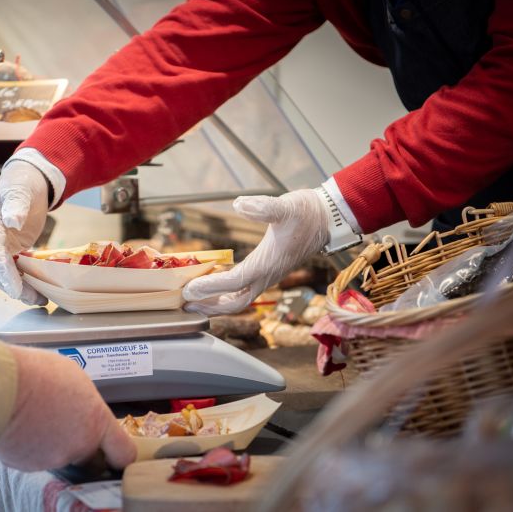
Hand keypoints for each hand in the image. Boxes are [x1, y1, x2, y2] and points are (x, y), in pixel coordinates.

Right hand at [0, 161, 48, 304]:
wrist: (25, 182)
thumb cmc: (20, 184)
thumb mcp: (19, 190)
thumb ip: (16, 204)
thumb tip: (14, 221)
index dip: (3, 271)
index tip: (15, 288)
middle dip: (13, 286)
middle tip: (34, 298)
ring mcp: (0, 247)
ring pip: (4, 274)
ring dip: (20, 288)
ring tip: (41, 299)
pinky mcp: (11, 251)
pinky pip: (15, 271)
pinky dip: (26, 282)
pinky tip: (41, 290)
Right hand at [0, 345, 136, 470]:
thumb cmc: (35, 374)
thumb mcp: (74, 376)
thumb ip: (86, 401)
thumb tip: (83, 405)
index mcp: (96, 422)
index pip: (122, 452)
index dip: (120, 454)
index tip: (117, 454)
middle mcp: (79, 445)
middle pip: (86, 452)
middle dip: (76, 440)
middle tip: (60, 419)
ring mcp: (53, 458)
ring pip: (56, 454)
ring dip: (49, 441)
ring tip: (34, 415)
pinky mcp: (27, 465)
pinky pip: (32, 457)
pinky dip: (28, 446)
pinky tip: (21, 424)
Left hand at [182, 189, 328, 314]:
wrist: (328, 219)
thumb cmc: (307, 213)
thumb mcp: (286, 205)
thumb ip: (263, 207)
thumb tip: (240, 205)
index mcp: (269, 263)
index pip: (235, 282)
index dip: (211, 287)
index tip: (189, 288)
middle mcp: (268, 275)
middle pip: (236, 302)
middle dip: (210, 306)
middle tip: (184, 304)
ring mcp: (268, 276)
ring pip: (240, 300)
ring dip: (216, 304)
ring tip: (192, 302)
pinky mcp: (268, 272)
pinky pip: (243, 291)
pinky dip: (224, 294)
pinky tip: (210, 286)